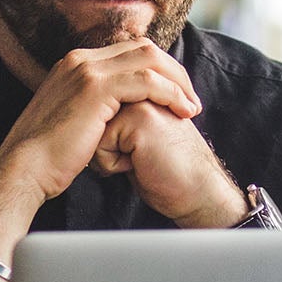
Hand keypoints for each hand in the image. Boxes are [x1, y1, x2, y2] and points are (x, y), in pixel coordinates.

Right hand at [0, 41, 202, 244]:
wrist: (23, 170)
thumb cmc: (48, 159)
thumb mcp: (73, 124)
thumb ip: (94, 111)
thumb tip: (116, 119)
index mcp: (74, 65)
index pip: (128, 51)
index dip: (158, 70)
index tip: (176, 94)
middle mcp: (80, 60)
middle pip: (143, 48)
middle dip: (173, 72)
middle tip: (191, 99)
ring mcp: (87, 70)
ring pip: (149, 59)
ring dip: (178, 82)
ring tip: (192, 107)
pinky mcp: (95, 88)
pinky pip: (147, 80)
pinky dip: (170, 93)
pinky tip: (181, 111)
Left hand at [94, 101, 246, 227]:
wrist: (198, 192)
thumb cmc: (167, 172)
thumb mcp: (138, 139)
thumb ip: (118, 119)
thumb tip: (83, 121)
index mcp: (141, 91)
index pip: (96, 109)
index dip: (104, 140)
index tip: (132, 153)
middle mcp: (142, 89)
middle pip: (91, 116)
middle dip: (103, 145)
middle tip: (135, 157)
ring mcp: (142, 100)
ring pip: (92, 127)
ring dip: (107, 153)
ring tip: (138, 160)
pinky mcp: (139, 118)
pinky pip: (99, 143)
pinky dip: (112, 163)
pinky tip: (139, 165)